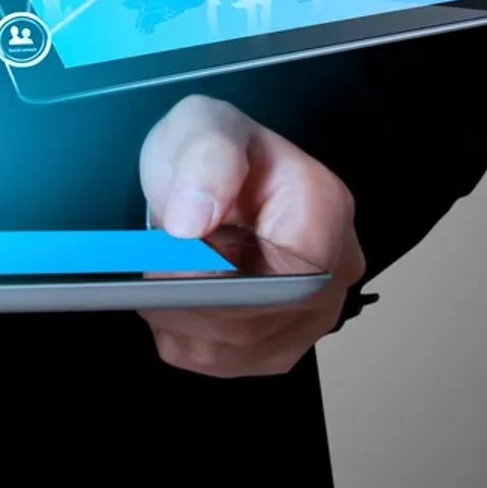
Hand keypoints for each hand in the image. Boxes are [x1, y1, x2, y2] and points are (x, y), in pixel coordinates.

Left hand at [138, 95, 364, 377]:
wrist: (205, 180)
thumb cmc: (211, 153)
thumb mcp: (201, 127)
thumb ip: (205, 159)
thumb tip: (193, 221)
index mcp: (324, 208)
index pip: (295, 272)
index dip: (223, 274)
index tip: (175, 255)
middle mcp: (332, 271)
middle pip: (259, 318)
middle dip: (191, 297)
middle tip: (154, 264)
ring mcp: (309, 317)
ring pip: (233, 346)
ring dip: (178, 314)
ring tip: (162, 272)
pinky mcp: (276, 347)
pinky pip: (218, 360)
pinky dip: (180, 331)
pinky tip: (174, 296)